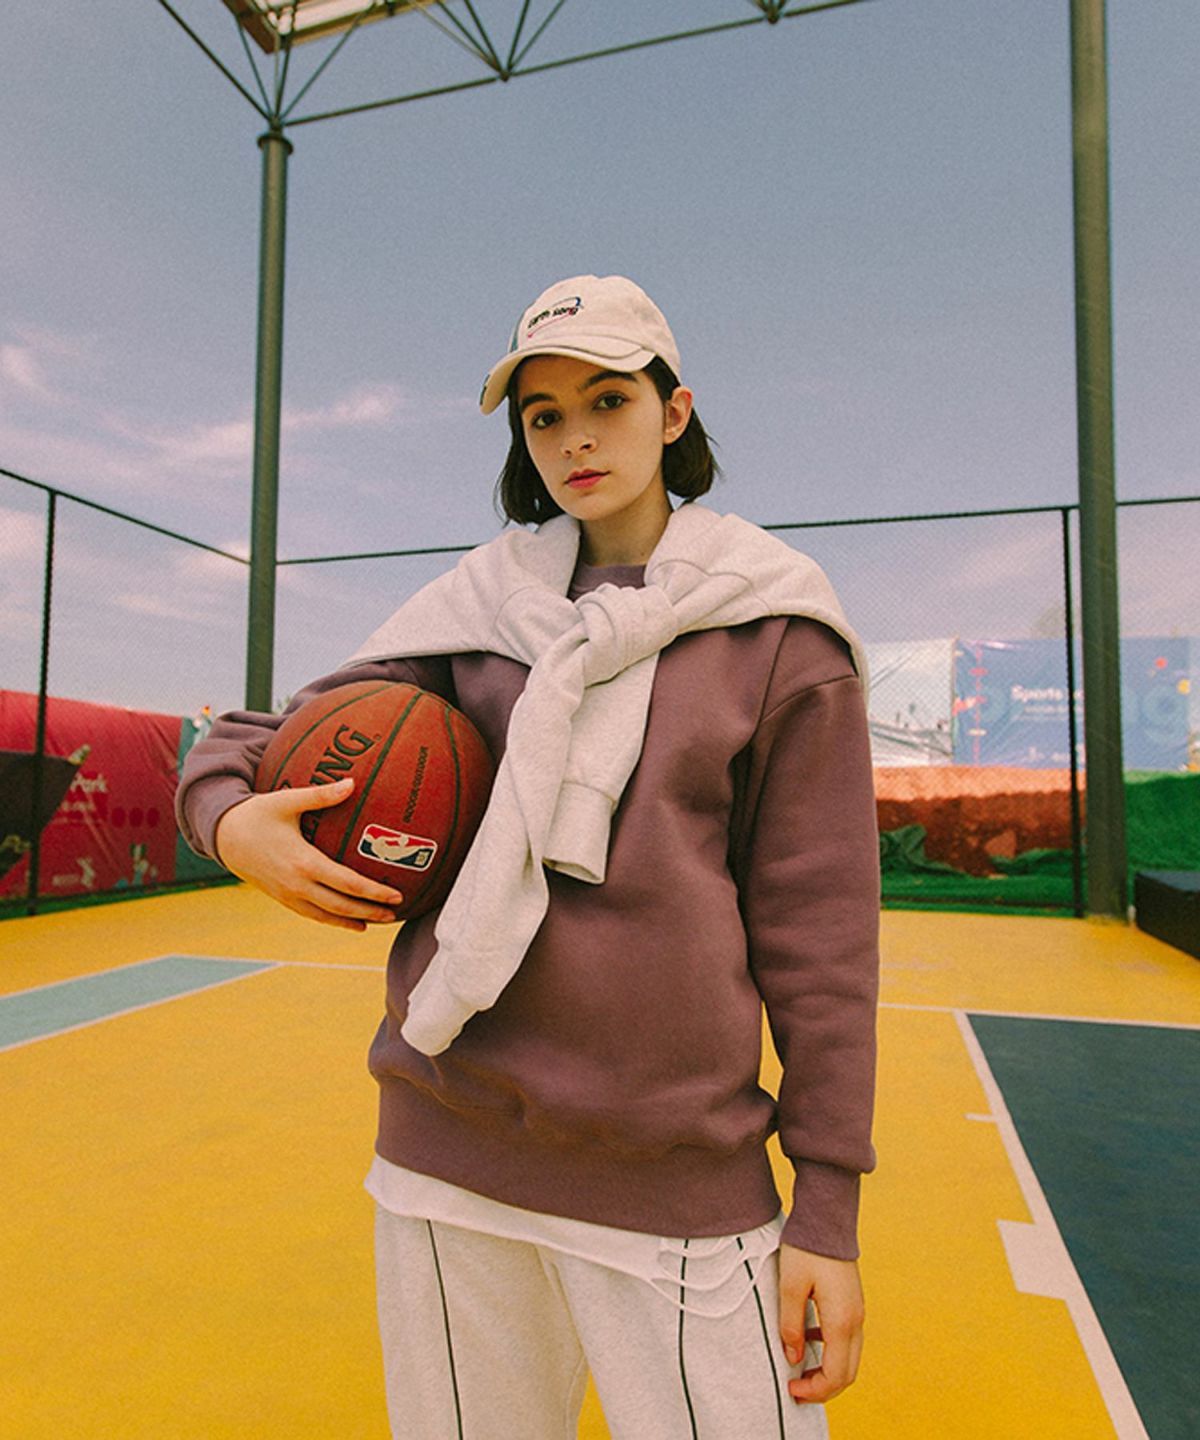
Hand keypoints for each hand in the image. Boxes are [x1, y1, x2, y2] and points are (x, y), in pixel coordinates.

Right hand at [215, 777, 403, 930]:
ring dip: (355, 920)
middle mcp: (297, 884)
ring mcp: (289, 896)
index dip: (373, 891)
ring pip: (328, 916)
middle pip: (341, 906)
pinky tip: (354, 922)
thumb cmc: (258, 814)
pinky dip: (335, 920)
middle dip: (371, 911)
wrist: (225, 837)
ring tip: (381, 920)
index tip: (397, 893)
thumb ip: (321, 795)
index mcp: (303, 862)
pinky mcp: (283, 899)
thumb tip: (352, 783)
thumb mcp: (288, 800)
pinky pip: (313, 915)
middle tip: (396, 911)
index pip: (346, 883)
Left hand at [778, 1243, 863, 1404]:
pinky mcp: (853, 1303)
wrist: (827, 1217)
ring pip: (850, 1358)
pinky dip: (832, 1351)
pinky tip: (809, 1339)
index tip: (791, 1389)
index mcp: (841, 1320)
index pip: (835, 1375)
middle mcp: (856, 1320)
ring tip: (800, 1369)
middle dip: (823, 1388)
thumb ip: (791, 1325)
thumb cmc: (807, 1248)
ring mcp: (858, 1312)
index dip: (815, 1391)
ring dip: (828, 1371)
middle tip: (796, 1388)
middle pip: (847, 1373)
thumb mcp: (790, 1286)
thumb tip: (793, 1358)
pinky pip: (847, 1339)